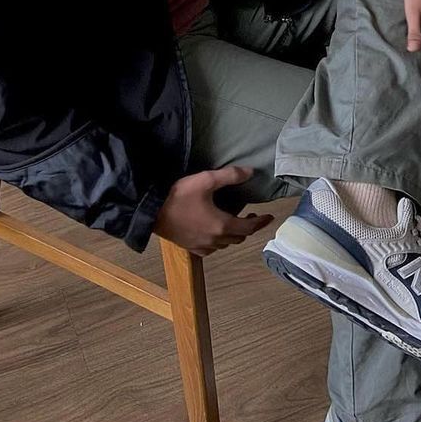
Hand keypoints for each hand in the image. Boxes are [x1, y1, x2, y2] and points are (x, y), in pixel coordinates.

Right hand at [154, 165, 273, 257]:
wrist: (151, 212)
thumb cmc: (178, 196)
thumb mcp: (205, 180)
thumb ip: (230, 176)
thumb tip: (250, 172)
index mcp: (222, 225)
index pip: (249, 227)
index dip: (261, 222)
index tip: (269, 217)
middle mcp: (215, 240)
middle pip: (239, 238)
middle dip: (247, 228)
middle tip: (250, 216)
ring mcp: (202, 246)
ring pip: (225, 245)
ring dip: (233, 235)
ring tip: (233, 222)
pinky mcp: (190, 248)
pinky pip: (211, 249)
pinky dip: (218, 243)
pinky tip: (213, 234)